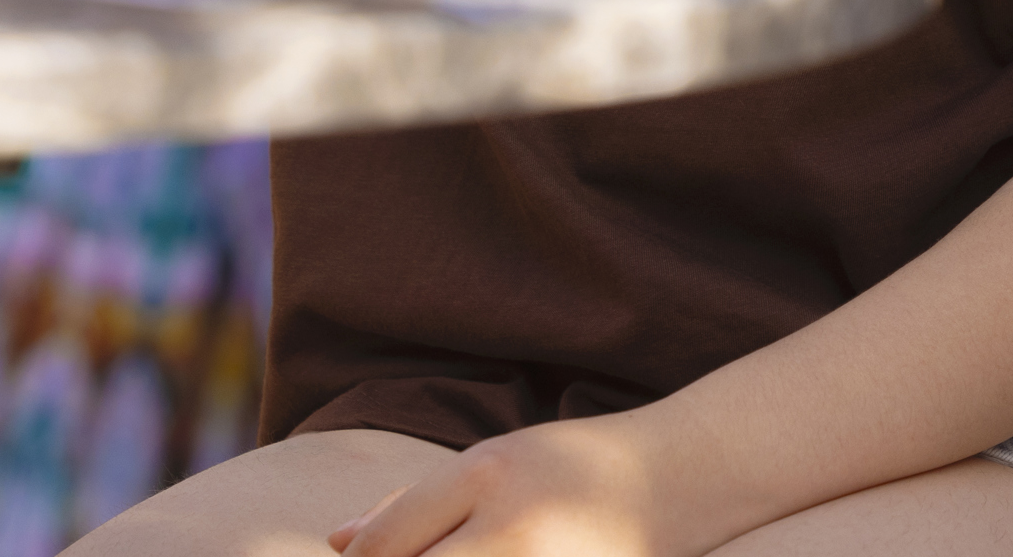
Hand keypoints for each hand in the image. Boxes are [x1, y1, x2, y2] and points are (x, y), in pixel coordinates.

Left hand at [328, 420, 676, 556]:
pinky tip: (487, 556)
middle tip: (409, 554)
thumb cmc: (569, 466)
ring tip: (466, 549)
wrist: (677, 482)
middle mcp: (512, 534)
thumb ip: (410, 507)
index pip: (388, 547)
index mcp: (486, 479)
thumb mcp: (488, 465)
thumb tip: (336, 544)